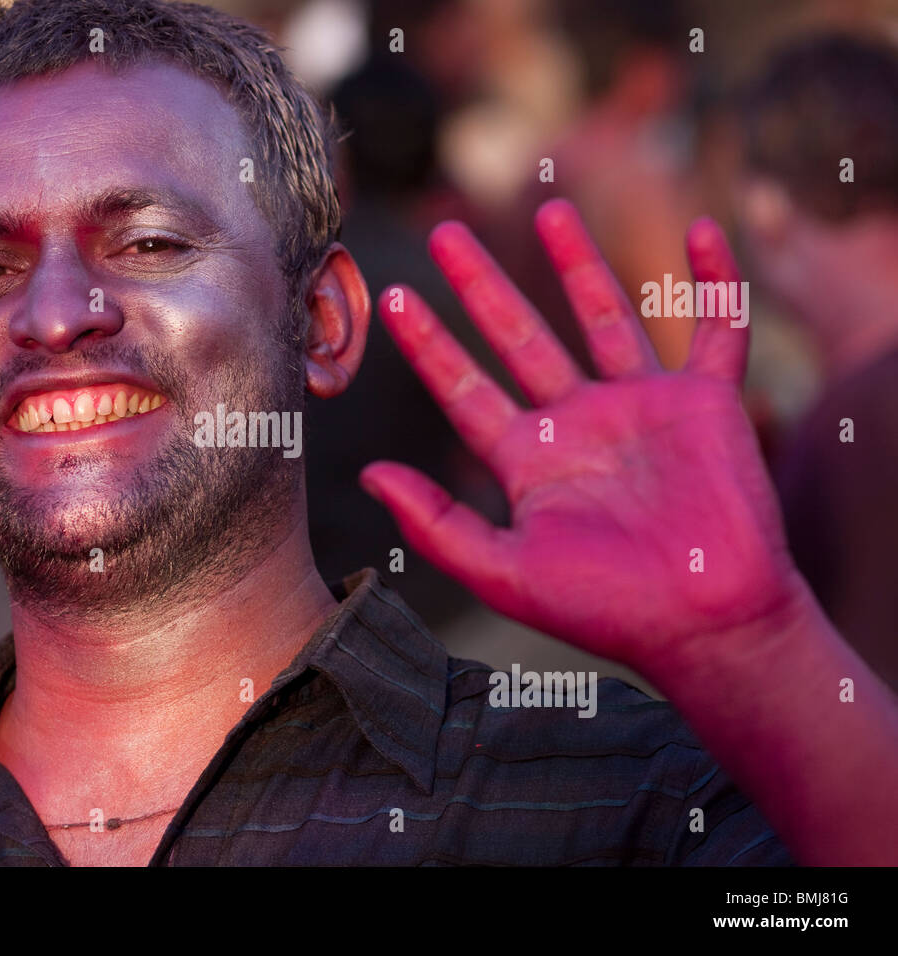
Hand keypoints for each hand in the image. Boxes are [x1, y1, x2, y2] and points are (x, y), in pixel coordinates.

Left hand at [360, 199, 805, 675]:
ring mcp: (643, 408)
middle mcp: (580, 425)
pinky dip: (715, 281)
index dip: (430, 345)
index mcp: (530, 460)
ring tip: (548, 207)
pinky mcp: (708, 403)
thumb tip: (367, 475)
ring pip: (605, 316)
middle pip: (520, 337)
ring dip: (578, 263)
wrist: (707, 627)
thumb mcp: (503, 571)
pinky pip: (717, 328)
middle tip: (444, 234)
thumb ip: (434, 522)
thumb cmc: (607, 610)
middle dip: (481, 286)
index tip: (394, 299)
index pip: (465, 389)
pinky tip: (701, 227)